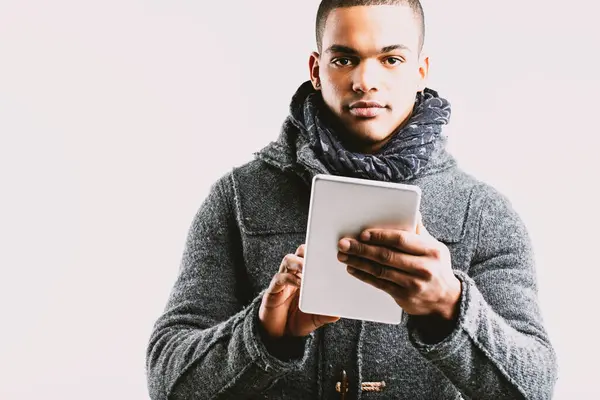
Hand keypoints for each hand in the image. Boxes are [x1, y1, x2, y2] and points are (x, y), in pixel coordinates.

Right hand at [259, 244, 339, 338]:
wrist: (279, 335)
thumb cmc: (298, 322)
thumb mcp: (316, 319)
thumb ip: (325, 315)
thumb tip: (338, 314)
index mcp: (306, 278)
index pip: (311, 257)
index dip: (319, 252)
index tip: (330, 253)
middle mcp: (294, 275)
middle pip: (299, 253)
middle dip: (308, 251)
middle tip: (318, 257)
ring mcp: (283, 281)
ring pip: (288, 260)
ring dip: (298, 262)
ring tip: (308, 269)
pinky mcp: (273, 290)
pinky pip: (279, 278)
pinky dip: (290, 278)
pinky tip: (299, 284)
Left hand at [337, 215, 461, 320]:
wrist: (446, 300)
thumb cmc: (436, 267)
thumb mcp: (435, 247)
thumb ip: (420, 231)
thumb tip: (412, 212)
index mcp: (431, 251)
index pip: (401, 240)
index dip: (380, 236)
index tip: (363, 234)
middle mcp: (424, 268)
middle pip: (387, 256)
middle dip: (362, 248)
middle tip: (344, 243)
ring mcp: (414, 284)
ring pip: (380, 270)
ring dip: (358, 262)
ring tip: (344, 255)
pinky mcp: (404, 297)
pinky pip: (380, 284)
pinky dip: (364, 275)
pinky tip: (353, 268)